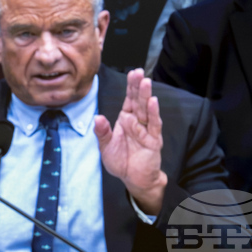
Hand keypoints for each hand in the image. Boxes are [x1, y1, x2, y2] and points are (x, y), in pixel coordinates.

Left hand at [94, 69, 167, 214]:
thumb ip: (102, 133)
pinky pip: (153, 125)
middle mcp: (137, 122)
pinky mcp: (153, 140)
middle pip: (138, 101)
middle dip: (138, 86)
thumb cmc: (120, 161)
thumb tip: (97, 118)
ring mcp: (146, 130)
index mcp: (126, 120)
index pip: (129, 100)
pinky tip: (152, 103)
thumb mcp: (106, 147)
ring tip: (146, 82)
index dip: (130, 87)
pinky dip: (152, 114)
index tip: (132, 73)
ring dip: (146, 96)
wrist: (133, 178)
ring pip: (146, 110)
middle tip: (139, 72)